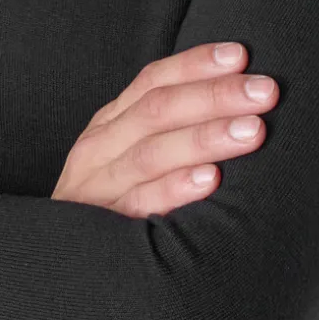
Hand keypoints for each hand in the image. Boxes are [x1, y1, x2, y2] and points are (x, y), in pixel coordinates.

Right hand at [51, 42, 278, 217]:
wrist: (53, 263)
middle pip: (158, 109)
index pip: (153, 80)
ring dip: (205, 137)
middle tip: (265, 92)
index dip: (196, 64)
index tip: (241, 56)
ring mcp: (98, 186)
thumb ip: (166, 129)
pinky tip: (211, 180)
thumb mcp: (127, 155)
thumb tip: (235, 101)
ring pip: (153, 152)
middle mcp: (100, 146)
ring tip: (252, 130)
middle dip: (215, 96)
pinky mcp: (101, 228)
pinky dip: (175, 189)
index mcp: (110, 122)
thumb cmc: (111, 203)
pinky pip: (141, 203)